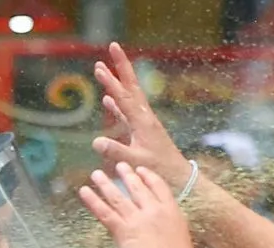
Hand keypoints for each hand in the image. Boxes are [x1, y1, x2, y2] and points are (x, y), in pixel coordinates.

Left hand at [80, 163, 200, 247]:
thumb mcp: (177, 235)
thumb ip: (165, 227)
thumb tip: (155, 229)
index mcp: (170, 210)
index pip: (159, 186)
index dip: (149, 176)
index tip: (141, 169)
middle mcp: (153, 210)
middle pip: (137, 188)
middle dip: (127, 175)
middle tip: (119, 164)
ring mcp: (137, 220)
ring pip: (118, 198)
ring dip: (105, 184)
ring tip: (96, 174)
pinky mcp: (124, 231)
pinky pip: (105, 212)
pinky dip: (93, 201)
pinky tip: (85, 191)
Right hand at [91, 43, 195, 193]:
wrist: (178, 175)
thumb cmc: (159, 168)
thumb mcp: (136, 161)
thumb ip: (116, 151)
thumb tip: (96, 141)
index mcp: (142, 121)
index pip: (123, 97)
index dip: (111, 82)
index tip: (99, 66)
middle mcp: (144, 117)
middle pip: (130, 85)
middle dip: (121, 66)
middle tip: (113, 46)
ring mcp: (143, 122)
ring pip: (128, 95)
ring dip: (117, 81)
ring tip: (105, 69)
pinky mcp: (142, 129)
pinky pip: (126, 111)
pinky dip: (116, 103)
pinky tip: (107, 100)